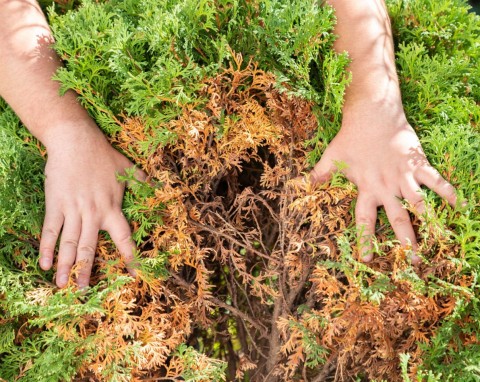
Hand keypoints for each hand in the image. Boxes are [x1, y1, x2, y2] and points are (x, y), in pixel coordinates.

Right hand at [38, 122, 144, 287]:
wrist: (75, 141)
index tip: (135, 276)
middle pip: (90, 248)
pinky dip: (46, 247)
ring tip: (62, 285)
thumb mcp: (128, 167)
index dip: (130, 258)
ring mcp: (73, 211)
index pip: (124, 238)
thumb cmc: (102, 154)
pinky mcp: (55, 205)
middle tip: (83, 291)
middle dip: (86, 270)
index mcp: (113, 208)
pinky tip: (43, 263)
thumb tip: (160, 185)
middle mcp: (94, 214)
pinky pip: (50, 230)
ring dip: (65, 266)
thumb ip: (143, 181)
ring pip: (69, 243)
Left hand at [310, 100, 456, 262]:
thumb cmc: (350, 137)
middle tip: (413, 263)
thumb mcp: (332, 157)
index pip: (364, 220)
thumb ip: (320, 174)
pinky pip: (436, 181)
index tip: (368, 258)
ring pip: (420, 204)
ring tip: (441, 243)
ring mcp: (404, 177)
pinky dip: (449, 193)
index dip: (366, 240)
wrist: (372, 114)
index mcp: (366, 189)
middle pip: (397, 219)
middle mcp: (386, 187)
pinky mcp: (418, 164)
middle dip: (405, 241)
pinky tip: (462, 207)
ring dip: (430, 223)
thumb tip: (303, 184)